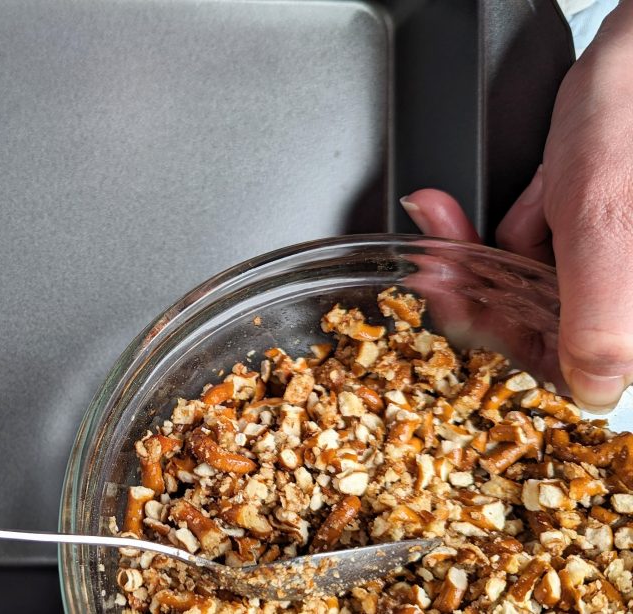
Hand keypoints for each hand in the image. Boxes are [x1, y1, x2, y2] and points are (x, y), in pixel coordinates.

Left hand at [400, 2, 632, 412]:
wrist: (631, 61)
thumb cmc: (630, 125)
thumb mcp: (605, 227)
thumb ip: (600, 320)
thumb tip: (595, 390)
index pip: (569, 362)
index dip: (504, 341)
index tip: (457, 309)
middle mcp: (620, 295)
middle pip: (529, 319)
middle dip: (473, 282)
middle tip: (435, 258)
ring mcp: (599, 259)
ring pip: (515, 281)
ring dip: (470, 249)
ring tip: (440, 219)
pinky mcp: (577, 226)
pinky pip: (519, 243)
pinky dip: (493, 225)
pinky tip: (473, 204)